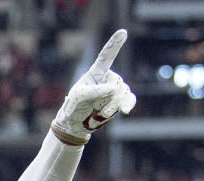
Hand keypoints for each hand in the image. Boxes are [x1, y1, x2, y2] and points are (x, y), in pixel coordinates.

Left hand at [51, 29, 135, 144]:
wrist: (77, 124)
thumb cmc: (74, 107)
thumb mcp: (78, 97)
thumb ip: (94, 91)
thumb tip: (114, 88)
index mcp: (96, 72)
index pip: (106, 56)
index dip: (114, 44)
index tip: (123, 32)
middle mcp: (107, 78)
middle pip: (116, 82)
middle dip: (108, 97)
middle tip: (96, 108)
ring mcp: (115, 89)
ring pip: (122, 93)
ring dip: (112, 106)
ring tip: (101, 113)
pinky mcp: (119, 102)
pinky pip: (130, 99)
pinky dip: (128, 104)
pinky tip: (125, 111)